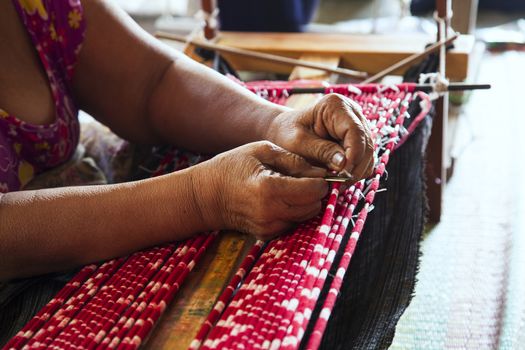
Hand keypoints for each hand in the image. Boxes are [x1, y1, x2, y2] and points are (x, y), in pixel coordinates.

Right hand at [190, 141, 327, 239]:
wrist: (205, 195)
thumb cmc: (231, 167)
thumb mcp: (262, 151)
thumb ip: (294, 160)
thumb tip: (322, 171)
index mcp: (270, 188)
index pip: (314, 190)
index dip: (321, 180)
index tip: (317, 172)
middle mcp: (271, 212)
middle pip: (314, 206)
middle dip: (316, 192)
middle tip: (305, 179)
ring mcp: (269, 227)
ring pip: (306, 216)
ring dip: (305, 202)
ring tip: (291, 187)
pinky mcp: (267, 235)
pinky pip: (293, 223)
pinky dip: (293, 211)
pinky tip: (280, 199)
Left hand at [266, 93, 373, 181]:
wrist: (284, 132)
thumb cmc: (287, 134)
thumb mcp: (298, 143)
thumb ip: (321, 151)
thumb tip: (343, 164)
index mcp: (335, 106)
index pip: (355, 131)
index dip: (353, 155)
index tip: (343, 174)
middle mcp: (352, 113)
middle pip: (366, 144)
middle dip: (355, 167)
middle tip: (340, 185)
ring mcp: (357, 126)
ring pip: (369, 154)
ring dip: (356, 172)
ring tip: (338, 184)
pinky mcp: (358, 140)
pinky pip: (365, 160)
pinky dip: (355, 172)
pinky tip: (340, 179)